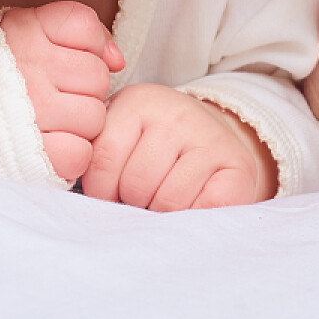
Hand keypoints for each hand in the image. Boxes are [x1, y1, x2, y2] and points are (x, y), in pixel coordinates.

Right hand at [1, 1, 123, 181]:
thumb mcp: (27, 33)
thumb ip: (81, 32)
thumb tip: (118, 59)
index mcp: (22, 29)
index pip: (84, 26)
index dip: (84, 46)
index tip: (61, 59)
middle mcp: (27, 66)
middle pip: (98, 76)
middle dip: (83, 89)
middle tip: (53, 95)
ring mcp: (31, 110)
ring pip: (95, 117)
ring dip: (79, 123)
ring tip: (50, 121)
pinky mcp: (33, 153)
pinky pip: (81, 152)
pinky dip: (70, 153)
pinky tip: (50, 144)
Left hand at [81, 83, 277, 210]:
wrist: (211, 137)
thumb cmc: (153, 146)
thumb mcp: (120, 136)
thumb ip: (97, 158)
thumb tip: (80, 197)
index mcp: (137, 102)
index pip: (102, 159)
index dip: (101, 190)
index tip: (109, 194)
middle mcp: (175, 113)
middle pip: (136, 184)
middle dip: (133, 203)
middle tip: (142, 198)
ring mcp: (209, 137)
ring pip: (168, 201)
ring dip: (162, 213)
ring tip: (164, 201)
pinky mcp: (238, 164)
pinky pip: (204, 208)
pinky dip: (194, 216)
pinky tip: (192, 204)